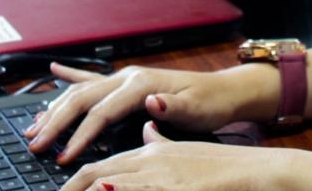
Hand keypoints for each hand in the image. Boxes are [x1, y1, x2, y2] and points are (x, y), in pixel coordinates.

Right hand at [25, 63, 250, 163]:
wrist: (223, 91)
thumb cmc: (210, 102)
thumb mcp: (197, 108)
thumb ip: (173, 105)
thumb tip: (151, 100)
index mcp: (141, 83)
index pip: (102, 111)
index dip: (81, 135)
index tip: (65, 157)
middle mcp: (128, 77)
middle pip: (82, 98)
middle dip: (55, 122)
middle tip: (34, 144)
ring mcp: (125, 78)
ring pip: (80, 90)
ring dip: (55, 108)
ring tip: (33, 127)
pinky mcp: (127, 83)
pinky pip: (92, 80)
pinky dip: (70, 78)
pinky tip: (54, 72)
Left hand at [59, 123, 297, 190]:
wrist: (253, 169)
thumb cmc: (220, 164)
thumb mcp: (184, 147)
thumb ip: (160, 138)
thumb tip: (146, 126)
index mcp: (147, 149)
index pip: (100, 161)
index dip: (74, 176)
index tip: (58, 185)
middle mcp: (149, 158)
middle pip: (95, 171)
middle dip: (70, 185)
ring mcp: (160, 173)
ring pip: (109, 180)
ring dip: (86, 189)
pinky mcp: (174, 185)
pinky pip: (136, 186)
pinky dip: (116, 188)